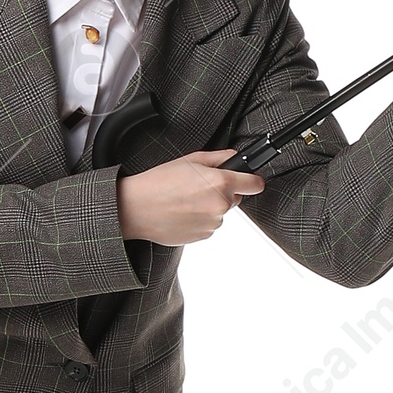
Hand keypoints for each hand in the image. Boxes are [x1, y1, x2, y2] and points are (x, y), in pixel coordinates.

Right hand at [115, 149, 265, 246]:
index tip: (249, 180)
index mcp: (220, 182)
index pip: (255, 184)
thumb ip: (219, 157)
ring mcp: (213, 223)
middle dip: (222, 192)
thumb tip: (235, 157)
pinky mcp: (204, 236)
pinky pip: (209, 225)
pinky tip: (182, 212)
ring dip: (208, 207)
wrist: (137, 208)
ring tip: (184, 201)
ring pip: (220, 213)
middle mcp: (220, 205)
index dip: (252, 180)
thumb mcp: (190, 160)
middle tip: (198, 187)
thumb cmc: (159, 182)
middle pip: (235, 198)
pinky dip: (199, 220)